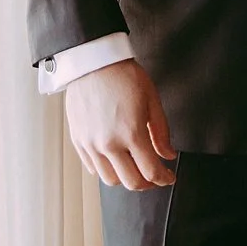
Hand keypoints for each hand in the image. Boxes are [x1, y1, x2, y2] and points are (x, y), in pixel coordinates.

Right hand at [64, 58, 176, 190]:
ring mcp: (90, 144)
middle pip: (131, 182)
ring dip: (126, 178)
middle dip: (147, 184)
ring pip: (110, 180)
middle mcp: (108, 143)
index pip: (151, 171)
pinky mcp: (78, 140)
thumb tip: (168, 154)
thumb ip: (161, 132)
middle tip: (154, 176)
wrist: (92, 62)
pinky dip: (106, 169)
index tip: (168, 177)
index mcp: (130, 133)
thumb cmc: (123, 75)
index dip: (164, 178)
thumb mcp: (151, 100)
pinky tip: (115, 159)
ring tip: (133, 167)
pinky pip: (93, 168)